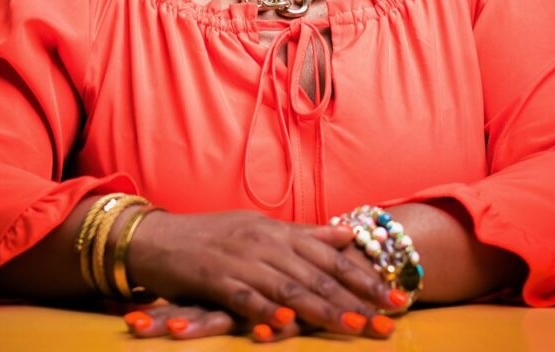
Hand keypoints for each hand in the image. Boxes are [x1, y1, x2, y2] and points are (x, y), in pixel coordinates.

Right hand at [126, 210, 397, 335]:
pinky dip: (266, 310)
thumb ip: (304, 236)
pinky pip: (245, 296)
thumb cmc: (212, 237)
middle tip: (389, 318)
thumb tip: (346, 235)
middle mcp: (265, 242)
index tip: (396, 296)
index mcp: (278, 231)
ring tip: (354, 325)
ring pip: (289, 286)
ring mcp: (240, 259)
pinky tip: (286, 324)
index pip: (331, 256)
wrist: (158, 237)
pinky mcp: (215, 278)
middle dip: (357, 297)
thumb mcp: (261, 230)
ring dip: (323, 308)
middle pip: (317, 273)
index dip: (365, 277)